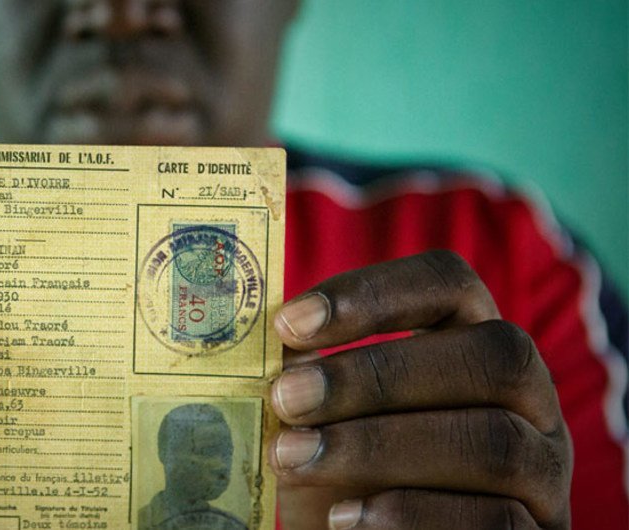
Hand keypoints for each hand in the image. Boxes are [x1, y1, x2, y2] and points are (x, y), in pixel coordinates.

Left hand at [270, 250, 572, 528]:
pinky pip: (497, 522)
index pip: (449, 285)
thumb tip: (266, 351)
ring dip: (378, 447)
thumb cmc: (346, 480)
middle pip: (489, 355)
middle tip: (286, 397)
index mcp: (475, 347)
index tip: (289, 322)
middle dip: (376, 376)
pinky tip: (343, 519)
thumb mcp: (323, 423)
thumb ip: (310, 384)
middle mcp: (530, 399)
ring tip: (294, 458)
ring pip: (494, 443)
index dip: (373, 292)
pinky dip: (412, 517)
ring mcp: (545, 472)